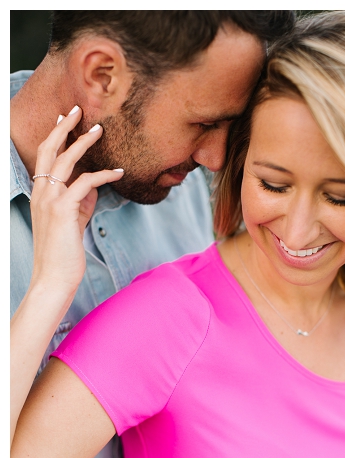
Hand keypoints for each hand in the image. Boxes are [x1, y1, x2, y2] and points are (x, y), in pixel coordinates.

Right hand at [29, 106, 123, 299]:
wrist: (55, 276)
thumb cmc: (65, 250)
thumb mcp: (74, 219)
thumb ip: (81, 200)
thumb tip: (94, 185)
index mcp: (40, 192)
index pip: (45, 156)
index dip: (55, 136)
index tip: (66, 118)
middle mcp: (40, 192)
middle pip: (50, 150)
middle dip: (65, 128)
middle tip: (79, 110)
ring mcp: (49, 200)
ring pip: (66, 161)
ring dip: (84, 142)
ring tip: (100, 130)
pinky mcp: (63, 210)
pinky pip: (85, 183)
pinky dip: (103, 174)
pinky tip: (119, 172)